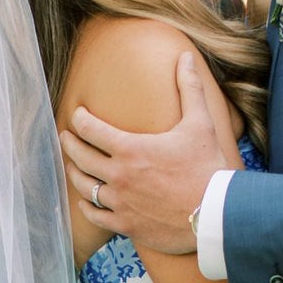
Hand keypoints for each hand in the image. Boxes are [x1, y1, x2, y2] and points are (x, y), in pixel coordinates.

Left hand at [60, 52, 227, 256]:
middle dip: (70, 143)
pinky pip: (96, 216)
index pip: (90, 129)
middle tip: (66, 137)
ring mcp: (120, 202)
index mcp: (130, 148)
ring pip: (84, 187)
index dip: (80, 119)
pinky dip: (86, 207)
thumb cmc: (208, 167)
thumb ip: (189, 88)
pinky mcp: (127, 225)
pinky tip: (84, 201)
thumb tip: (185, 57)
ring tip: (72, 166)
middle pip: (80, 157)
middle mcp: (118, 175)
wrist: (216, 214)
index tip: (77, 114)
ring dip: (75, 174)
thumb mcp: (200, 123)